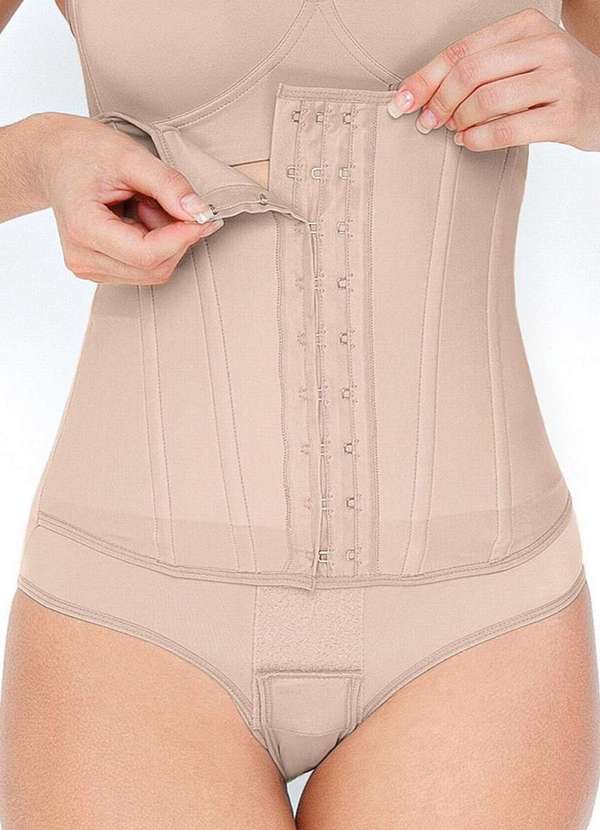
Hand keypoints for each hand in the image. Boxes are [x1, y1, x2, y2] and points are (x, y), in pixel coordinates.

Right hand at [35, 113, 221, 284]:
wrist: (53, 158)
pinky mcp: (100, 270)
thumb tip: (200, 213)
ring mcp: (90, 269)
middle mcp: (83, 259)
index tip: (203, 216)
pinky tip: (139, 218)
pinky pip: (146, 268)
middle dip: (173, 237)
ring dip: (165, 240)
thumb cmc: (85, 151)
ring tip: (144, 204)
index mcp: (83, 230)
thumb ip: (167, 184)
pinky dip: (156, 245)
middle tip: (163, 199)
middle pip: (154, 268)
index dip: (181, 238)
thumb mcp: (129, 156)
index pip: (146, 255)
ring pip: (154, 271)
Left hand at [387, 7, 599, 151]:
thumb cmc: (555, 85)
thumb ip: (482, 69)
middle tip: (428, 123)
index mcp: (528, 27)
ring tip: (454, 131)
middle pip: (470, 73)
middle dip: (439, 102)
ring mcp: (560, 80)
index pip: (463, 50)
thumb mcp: (524, 61)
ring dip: (459, 121)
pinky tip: (469, 142)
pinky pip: (508, 130)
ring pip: (487, 99)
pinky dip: (479, 139)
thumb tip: (422, 94)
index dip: (426, 78)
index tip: (402, 102)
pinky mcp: (566, 115)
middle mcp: (546, 46)